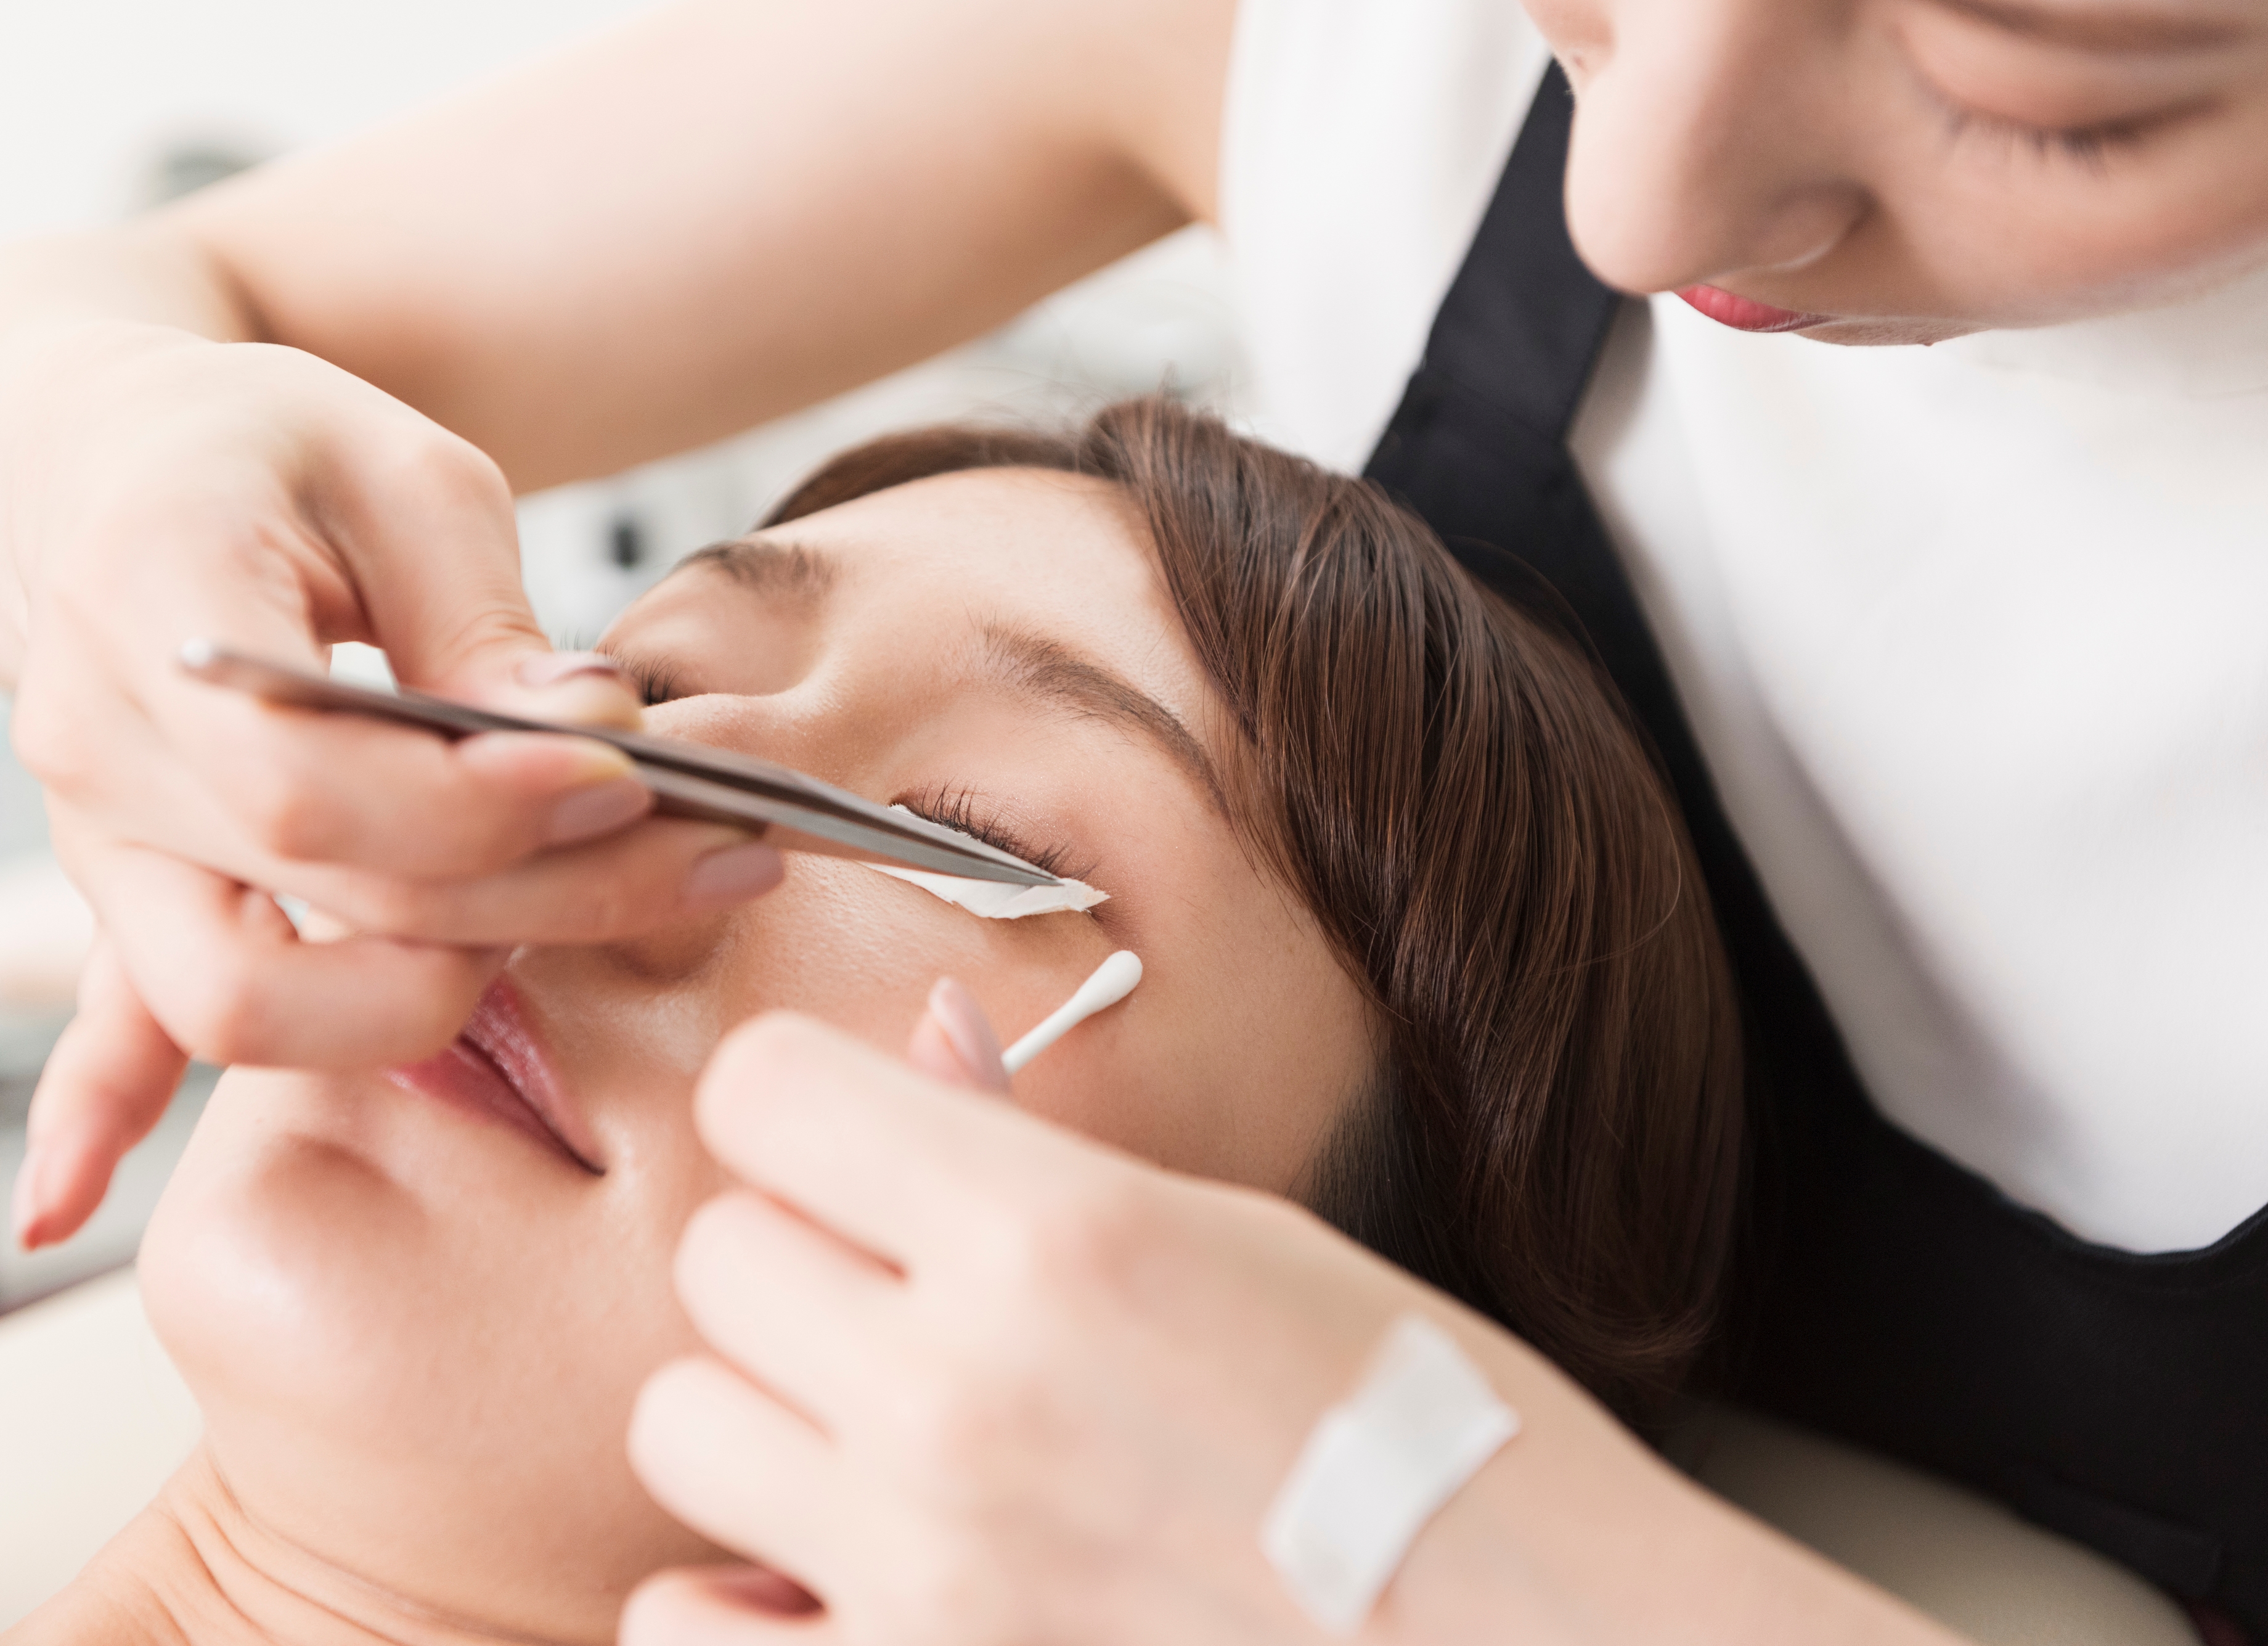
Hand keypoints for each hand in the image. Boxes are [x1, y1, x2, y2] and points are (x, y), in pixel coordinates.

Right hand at [2, 322, 783, 1245]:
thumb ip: (486, 625)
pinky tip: (56, 1207)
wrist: (113, 448)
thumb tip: (595, 746)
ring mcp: (106, 832)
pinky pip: (109, 1013)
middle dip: (548, 901)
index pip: (315, 784)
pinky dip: (96, 1110)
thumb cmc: (271, 440)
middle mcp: (104, 740)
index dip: (485, 812)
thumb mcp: (405, 477)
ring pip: (240, 997)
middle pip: (326, 900)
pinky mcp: (136, 881)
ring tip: (595, 919)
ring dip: (426, 997)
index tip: (626, 778)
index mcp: (158, 593)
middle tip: (719, 854)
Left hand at [622, 1001, 1639, 1645]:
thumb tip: (922, 1040)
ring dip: (768, 1423)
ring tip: (881, 1446)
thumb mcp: (1238, 1236)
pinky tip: (834, 1581)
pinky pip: (679, 1630)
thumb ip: (1040, 1153)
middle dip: (802, 1264)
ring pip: (682, 1424)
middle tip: (909, 1309)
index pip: (761, 1090)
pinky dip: (735, 1604)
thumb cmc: (1411, 1425)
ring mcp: (923, 1568)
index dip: (803, 1106)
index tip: (855, 1148)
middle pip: (720, 1257)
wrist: (1527, 1640)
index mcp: (1056, 1235)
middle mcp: (961, 1392)